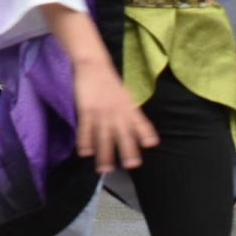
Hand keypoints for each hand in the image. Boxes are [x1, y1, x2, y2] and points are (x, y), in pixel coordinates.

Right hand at [73, 56, 158, 172]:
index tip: (151, 144)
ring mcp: (101, 112)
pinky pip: (85, 130)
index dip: (146, 133)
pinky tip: (85, 154)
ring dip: (104, 154)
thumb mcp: (125, 97)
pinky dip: (85, 142)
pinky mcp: (86, 110)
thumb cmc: (109, 83)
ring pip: (104, 137)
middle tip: (131, 165)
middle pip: (124, 133)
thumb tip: (141, 135)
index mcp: (128, 108)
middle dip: (128, 150)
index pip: (140, 122)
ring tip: (104, 170)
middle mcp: (117, 111)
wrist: (93, 65)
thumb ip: (132, 115)